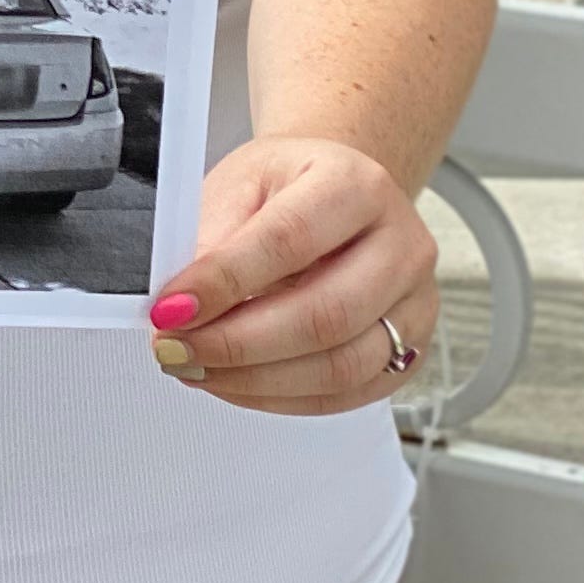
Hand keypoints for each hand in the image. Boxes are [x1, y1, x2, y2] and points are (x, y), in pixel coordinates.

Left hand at [145, 136, 438, 415]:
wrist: (333, 194)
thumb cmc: (285, 187)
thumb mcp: (240, 184)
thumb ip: (212, 239)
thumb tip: (181, 305)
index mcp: (358, 186)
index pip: (288, 240)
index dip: (223, 283)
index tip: (168, 310)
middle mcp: (402, 246)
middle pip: (326, 315)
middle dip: (237, 344)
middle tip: (174, 349)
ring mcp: (415, 304)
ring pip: (341, 366)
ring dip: (255, 380)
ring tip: (195, 368)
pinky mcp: (411, 351)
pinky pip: (348, 394)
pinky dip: (281, 398)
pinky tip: (233, 383)